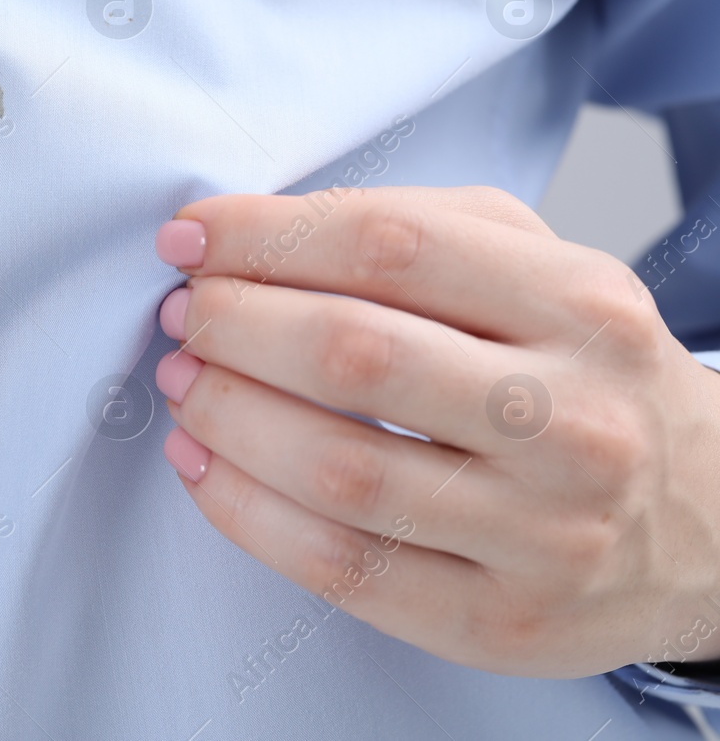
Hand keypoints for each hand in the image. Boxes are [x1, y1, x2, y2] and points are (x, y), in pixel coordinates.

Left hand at [153, 186, 719, 675]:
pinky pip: (343, 567)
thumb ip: (410, 228)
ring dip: (226, 416)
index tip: (188, 239)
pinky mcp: (500, 622)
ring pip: (339, 470)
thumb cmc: (587, 375)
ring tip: (184, 384)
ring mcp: (543, 533)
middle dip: (234, 326)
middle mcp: (571, 420)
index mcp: (579, 305)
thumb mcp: (538, 268)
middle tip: (185, 317)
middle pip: (354, 355)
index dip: (263, 236)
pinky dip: (244, 512)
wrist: (711, 524)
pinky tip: (204, 466)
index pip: (388, 245)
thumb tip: (249, 232)